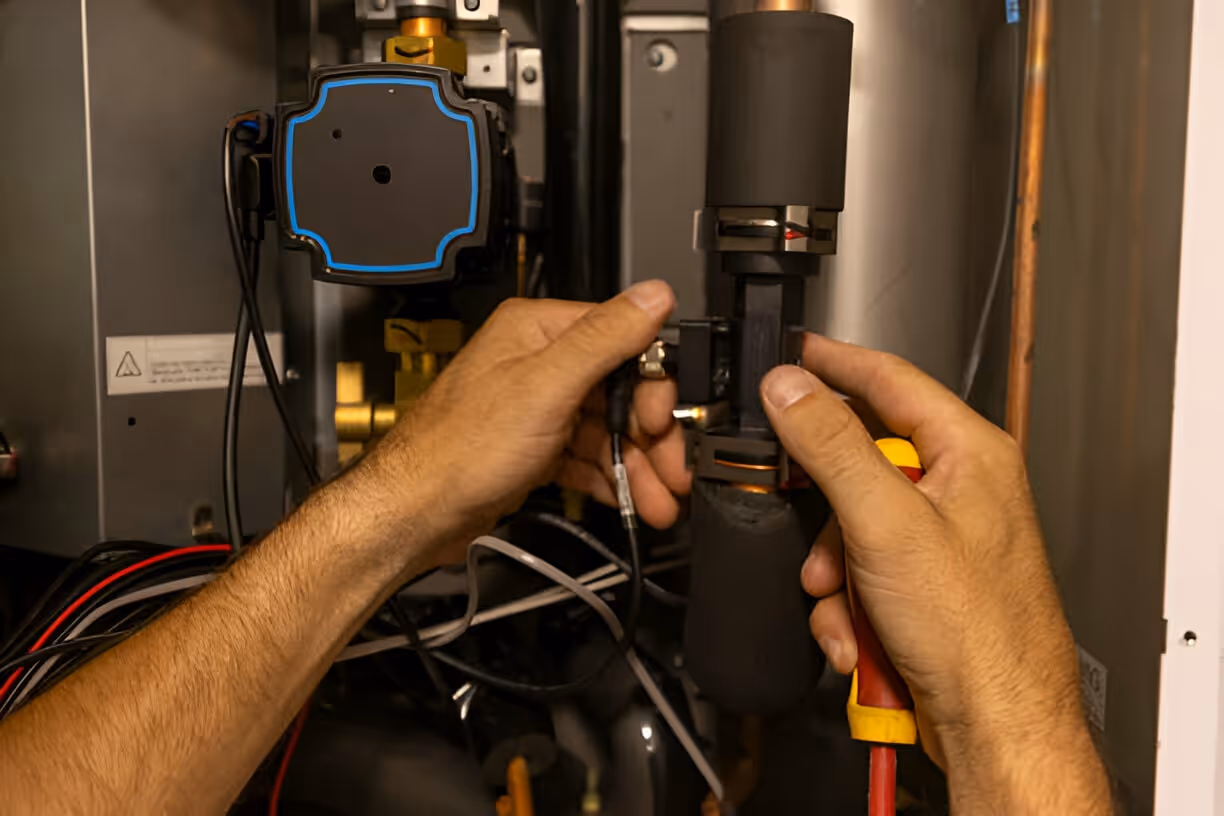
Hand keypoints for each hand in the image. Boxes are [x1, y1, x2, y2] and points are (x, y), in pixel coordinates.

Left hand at [357, 281, 690, 564]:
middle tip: (673, 472)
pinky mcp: (534, 446)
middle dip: (652, 437)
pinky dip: (610, 477)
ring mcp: (537, 406)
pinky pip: (587, 455)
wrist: (415, 512)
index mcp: (538, 331)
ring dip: (637, 466)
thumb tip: (652, 295)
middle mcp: (537, 363)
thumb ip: (604, 339)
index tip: (666, 422)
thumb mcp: (544, 386)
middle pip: (621, 391)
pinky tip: (627, 498)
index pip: (623, 342)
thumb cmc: (456, 448)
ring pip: (607, 430)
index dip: (652, 386)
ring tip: (657, 501)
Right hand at [760, 335, 1109, 810]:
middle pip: (859, 462)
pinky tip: (856, 635)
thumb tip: (790, 388)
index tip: (790, 354)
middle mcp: (960, 490)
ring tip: (842, 602)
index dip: (834, 362)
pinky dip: (847, 606)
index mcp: (969, 453)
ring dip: (833, 570)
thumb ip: (831, 446)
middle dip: (824, 511)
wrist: (995, 725)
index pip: (890, 379)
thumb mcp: (886, 522)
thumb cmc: (976, 631)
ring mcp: (940, 541)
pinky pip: (861, 573)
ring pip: (851, 525)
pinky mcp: (922, 587)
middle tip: (805, 524)